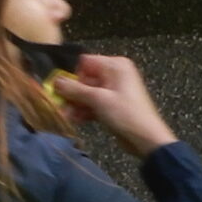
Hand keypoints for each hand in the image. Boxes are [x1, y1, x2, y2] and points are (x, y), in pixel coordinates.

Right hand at [54, 53, 175, 155]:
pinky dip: (84, 110)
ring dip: (76, 104)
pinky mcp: (111, 106)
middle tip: (58, 104)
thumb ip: (75, 90)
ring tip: (65, 115)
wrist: (146, 139)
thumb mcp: (98, 99)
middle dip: (72, 93)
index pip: (86, 62)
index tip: (62, 88)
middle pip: (85, 79)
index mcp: (115, 66)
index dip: (74, 74)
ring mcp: (113, 91)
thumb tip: (55, 81)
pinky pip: (93, 104)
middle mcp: (114, 74)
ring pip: (87, 93)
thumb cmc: (126, 114)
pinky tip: (74, 119)